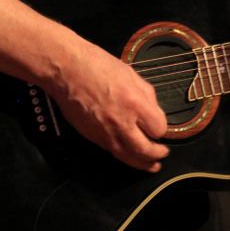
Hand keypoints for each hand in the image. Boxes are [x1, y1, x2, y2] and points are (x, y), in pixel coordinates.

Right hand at [47, 36, 169, 172]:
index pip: (158, 128)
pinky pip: (113, 152)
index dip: (162, 128)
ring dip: (144, 164)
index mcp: (134, 103)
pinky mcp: (93, 137)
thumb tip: (154, 111)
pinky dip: (125, 156)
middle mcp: (121, 123)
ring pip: (129, 158)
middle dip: (158, 153)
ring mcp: (105, 133)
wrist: (66, 70)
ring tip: (152, 165)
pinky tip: (129, 154)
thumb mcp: (130, 73)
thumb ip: (146, 94)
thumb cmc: (97, 65)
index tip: (159, 124)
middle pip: (146, 151)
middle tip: (163, 152)